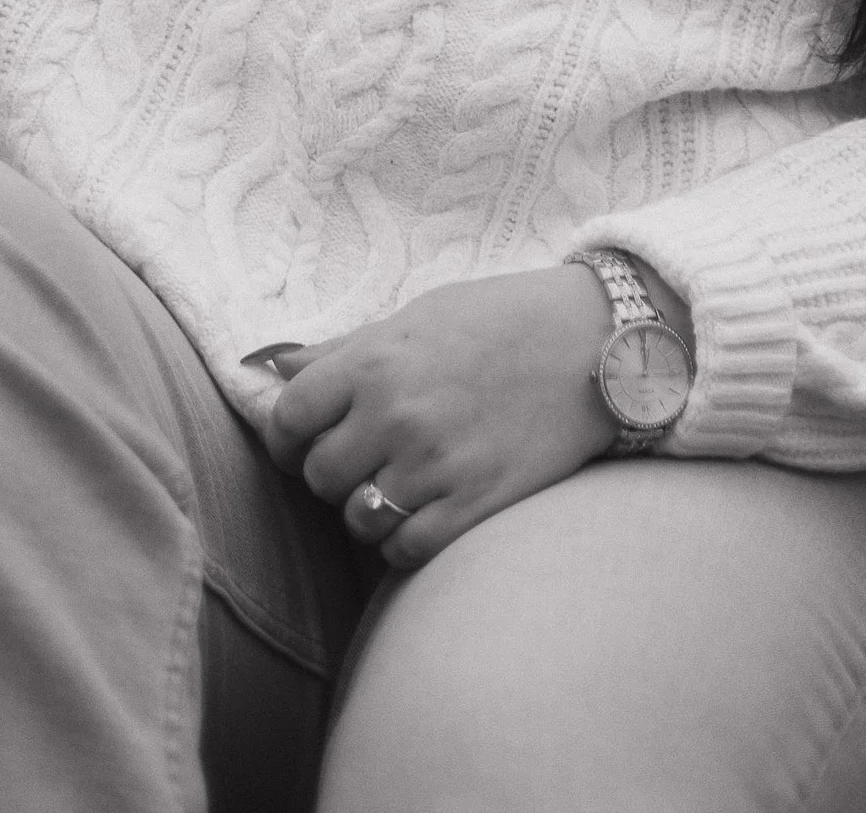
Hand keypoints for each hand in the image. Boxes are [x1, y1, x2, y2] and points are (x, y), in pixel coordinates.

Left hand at [260, 267, 617, 570]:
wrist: (594, 343)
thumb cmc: (500, 320)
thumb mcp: (418, 316)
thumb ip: (344, 349)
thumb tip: (271, 365)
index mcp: (375, 360)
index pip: (288, 418)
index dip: (288, 434)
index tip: (305, 437)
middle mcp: (397, 414)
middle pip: (319, 475)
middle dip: (332, 470)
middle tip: (364, 454)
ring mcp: (435, 465)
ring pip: (358, 518)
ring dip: (368, 507)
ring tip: (399, 480)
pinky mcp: (474, 505)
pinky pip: (404, 549)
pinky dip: (404, 539)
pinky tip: (424, 509)